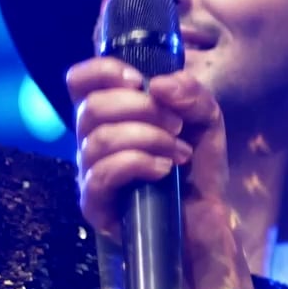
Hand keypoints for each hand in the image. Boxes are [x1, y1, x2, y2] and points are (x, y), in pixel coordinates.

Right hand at [67, 56, 228, 242]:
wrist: (207, 217)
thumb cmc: (198, 167)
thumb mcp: (206, 120)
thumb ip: (191, 94)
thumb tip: (160, 84)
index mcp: (112, 114)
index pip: (80, 81)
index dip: (102, 71)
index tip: (138, 80)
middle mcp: (92, 140)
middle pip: (92, 107)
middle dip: (143, 109)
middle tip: (177, 124)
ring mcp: (90, 172)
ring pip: (99, 140)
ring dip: (148, 138)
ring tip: (179, 152)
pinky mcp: (95, 203)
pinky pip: (102, 173)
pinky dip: (139, 163)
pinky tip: (165, 169)